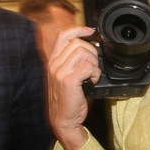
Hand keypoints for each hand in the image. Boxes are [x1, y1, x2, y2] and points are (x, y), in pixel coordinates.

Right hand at [45, 24, 99, 149]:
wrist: (63, 120)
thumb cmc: (67, 100)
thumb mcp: (66, 77)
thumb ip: (72, 62)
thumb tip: (89, 49)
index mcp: (53, 61)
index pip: (64, 36)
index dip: (79, 29)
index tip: (91, 30)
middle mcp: (54, 64)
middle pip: (77, 43)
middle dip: (91, 52)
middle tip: (93, 65)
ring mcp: (60, 72)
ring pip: (83, 52)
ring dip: (94, 62)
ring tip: (92, 74)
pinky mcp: (68, 80)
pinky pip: (88, 66)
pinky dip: (95, 73)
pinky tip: (93, 81)